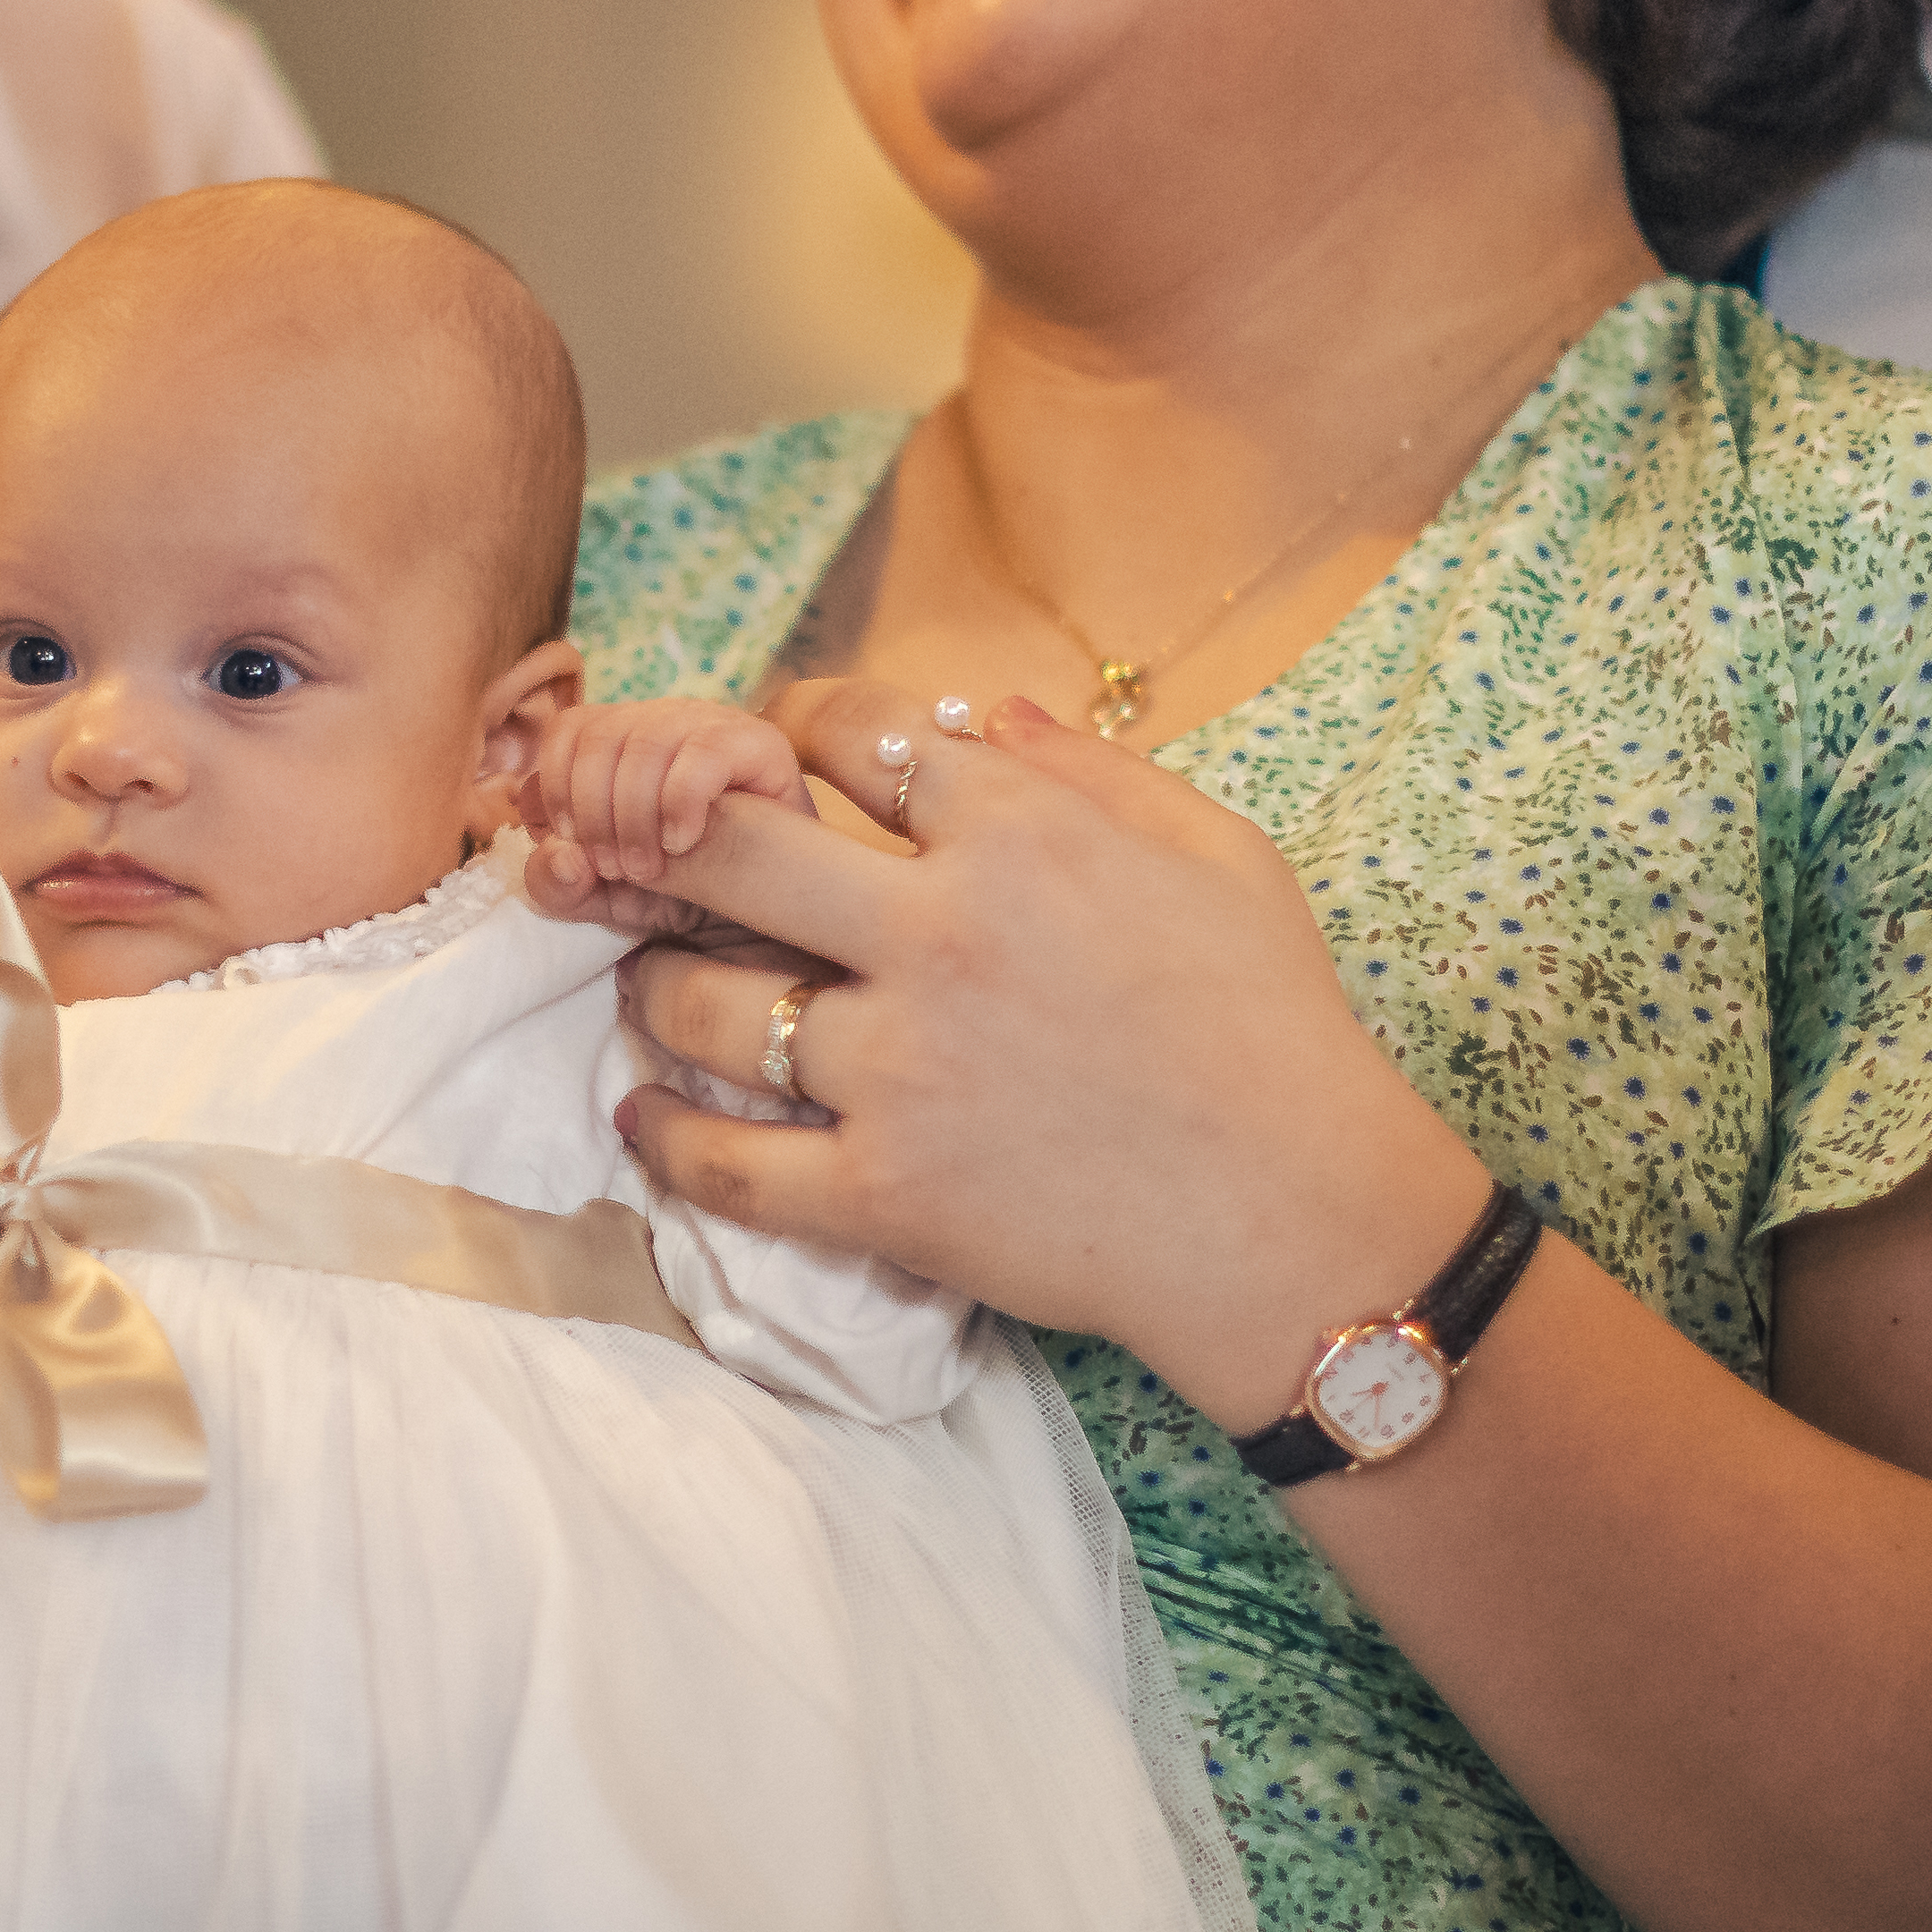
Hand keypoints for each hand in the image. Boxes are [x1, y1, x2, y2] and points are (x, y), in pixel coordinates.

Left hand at [522, 695, 818, 902]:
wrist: (770, 921)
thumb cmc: (685, 898)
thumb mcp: (609, 900)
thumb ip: (563, 885)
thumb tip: (556, 855)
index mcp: (620, 741)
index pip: (567, 730)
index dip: (555, 789)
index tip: (571, 847)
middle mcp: (662, 721)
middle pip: (598, 735)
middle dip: (594, 813)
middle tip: (616, 870)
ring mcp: (711, 726)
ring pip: (644, 743)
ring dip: (633, 816)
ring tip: (649, 869)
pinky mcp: (758, 743)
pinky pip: (702, 753)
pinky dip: (679, 804)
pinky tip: (682, 842)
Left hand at [602, 679, 1489, 1417]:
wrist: (1299, 1220)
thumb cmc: (1275, 1028)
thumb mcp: (1217, 856)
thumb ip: (1093, 770)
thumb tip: (984, 710)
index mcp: (1020, 833)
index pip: (851, 735)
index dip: (791, 729)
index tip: (771, 753)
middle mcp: (939, 936)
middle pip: (729, 848)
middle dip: (663, 831)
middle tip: (633, 845)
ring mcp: (899, 1069)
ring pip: (704, 1002)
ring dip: (653, 983)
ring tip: (647, 980)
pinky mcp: (884, 1191)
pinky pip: (727, 1162)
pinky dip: (664, 1139)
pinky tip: (640, 1116)